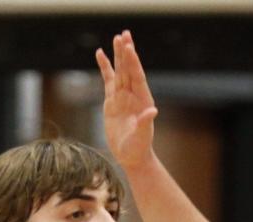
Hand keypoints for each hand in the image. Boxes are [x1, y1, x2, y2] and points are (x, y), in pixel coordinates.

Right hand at [96, 30, 158, 170]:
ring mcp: (122, 96)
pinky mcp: (112, 100)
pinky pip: (108, 80)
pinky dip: (104, 67)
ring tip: (116, 38)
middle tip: (124, 35)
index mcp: (143, 101)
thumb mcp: (142, 137)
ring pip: (119, 71)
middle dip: (126, 53)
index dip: (133, 62)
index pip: (138, 77)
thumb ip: (146, 123)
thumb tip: (153, 112)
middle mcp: (134, 95)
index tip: (129, 47)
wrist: (130, 156)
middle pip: (129, 70)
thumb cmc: (138, 148)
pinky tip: (100, 53)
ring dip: (118, 55)